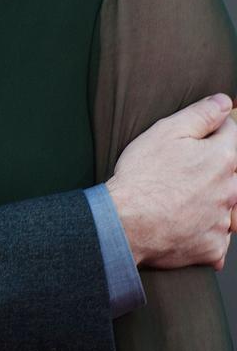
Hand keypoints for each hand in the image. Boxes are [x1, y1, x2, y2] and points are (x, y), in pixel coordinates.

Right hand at [106, 93, 236, 270]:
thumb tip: (224, 102)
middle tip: (181, 171)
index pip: (231, 133)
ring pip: (226, 205)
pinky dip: (204, 229)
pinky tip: (181, 222)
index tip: (193, 138)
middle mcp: (231, 190)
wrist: (125, 223)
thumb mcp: (165, 132)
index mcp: (223, 158)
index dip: (210, 131)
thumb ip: (201, 115)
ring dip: (211, 200)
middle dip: (212, 167)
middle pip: (232, 171)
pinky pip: (217, 236)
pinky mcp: (214, 248)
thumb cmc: (142, 176)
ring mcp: (224, 222)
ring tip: (181, 198)